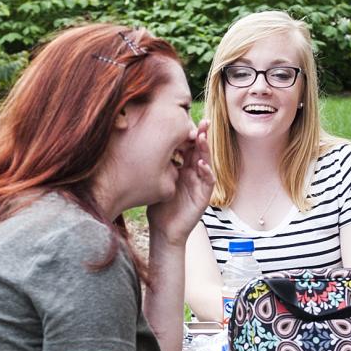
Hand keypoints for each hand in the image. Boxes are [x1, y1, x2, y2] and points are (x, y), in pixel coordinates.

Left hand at [148, 121, 213, 245]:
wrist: (163, 231)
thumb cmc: (158, 207)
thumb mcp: (156, 181)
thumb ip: (157, 165)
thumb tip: (143, 143)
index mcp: (183, 168)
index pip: (189, 146)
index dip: (189, 134)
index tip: (185, 120)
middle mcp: (193, 173)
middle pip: (200, 150)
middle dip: (202, 135)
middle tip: (203, 121)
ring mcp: (199, 184)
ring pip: (206, 162)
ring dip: (205, 150)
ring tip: (202, 137)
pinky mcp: (203, 197)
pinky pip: (208, 181)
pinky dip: (206, 172)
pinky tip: (201, 164)